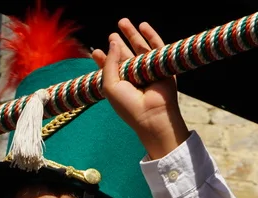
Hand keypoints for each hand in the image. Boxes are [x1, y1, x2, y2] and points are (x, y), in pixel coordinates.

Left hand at [92, 19, 188, 159]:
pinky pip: (156, 46)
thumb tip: (113, 42)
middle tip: (111, 33)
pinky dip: (150, 35)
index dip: (103, 59)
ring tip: (122, 22)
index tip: (96, 51)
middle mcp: (133, 76)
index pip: (110, 68)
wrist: (151, 114)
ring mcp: (147, 70)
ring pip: (139, 48)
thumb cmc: (127, 105)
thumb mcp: (109, 85)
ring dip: (131, 35)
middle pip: (124, 55)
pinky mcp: (161, 65)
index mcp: (119, 84)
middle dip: (118, 43)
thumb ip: (109, 63)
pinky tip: (143, 25)